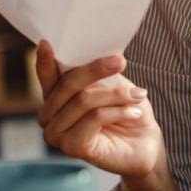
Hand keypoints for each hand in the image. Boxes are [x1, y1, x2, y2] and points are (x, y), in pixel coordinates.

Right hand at [36, 41, 163, 178]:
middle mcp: (49, 116)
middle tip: (121, 61)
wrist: (145, 145)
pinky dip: (119, 111)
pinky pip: (95, 117)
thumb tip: (92, 56)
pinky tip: (134, 113)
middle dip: (96, 69)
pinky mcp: (71, 147)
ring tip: (138, 96)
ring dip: (117, 95)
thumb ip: (97, 76)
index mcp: (56, 97)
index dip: (44, 60)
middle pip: (68, 83)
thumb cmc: (128, 113)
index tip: (46, 43)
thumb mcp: (114, 86)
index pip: (46, 76)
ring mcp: (56, 134)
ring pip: (84, 99)